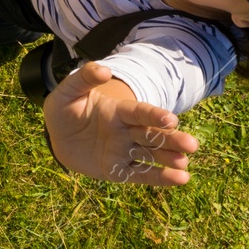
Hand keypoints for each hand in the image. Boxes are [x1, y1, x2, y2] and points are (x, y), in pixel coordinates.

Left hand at [43, 63, 199, 186]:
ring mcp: (124, 151)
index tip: (171, 120)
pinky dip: (159, 177)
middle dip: (171, 139)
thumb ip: (84, 78)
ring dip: (168, 159)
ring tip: (184, 163)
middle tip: (192, 145)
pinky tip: (179, 179)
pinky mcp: (118, 170)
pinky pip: (140, 174)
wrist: (57, 134)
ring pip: (150, 155)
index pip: (139, 112)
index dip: (154, 115)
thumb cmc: (65, 109)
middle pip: (152, 135)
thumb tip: (104, 70)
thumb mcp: (69, 90)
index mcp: (118, 111)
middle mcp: (126, 131)